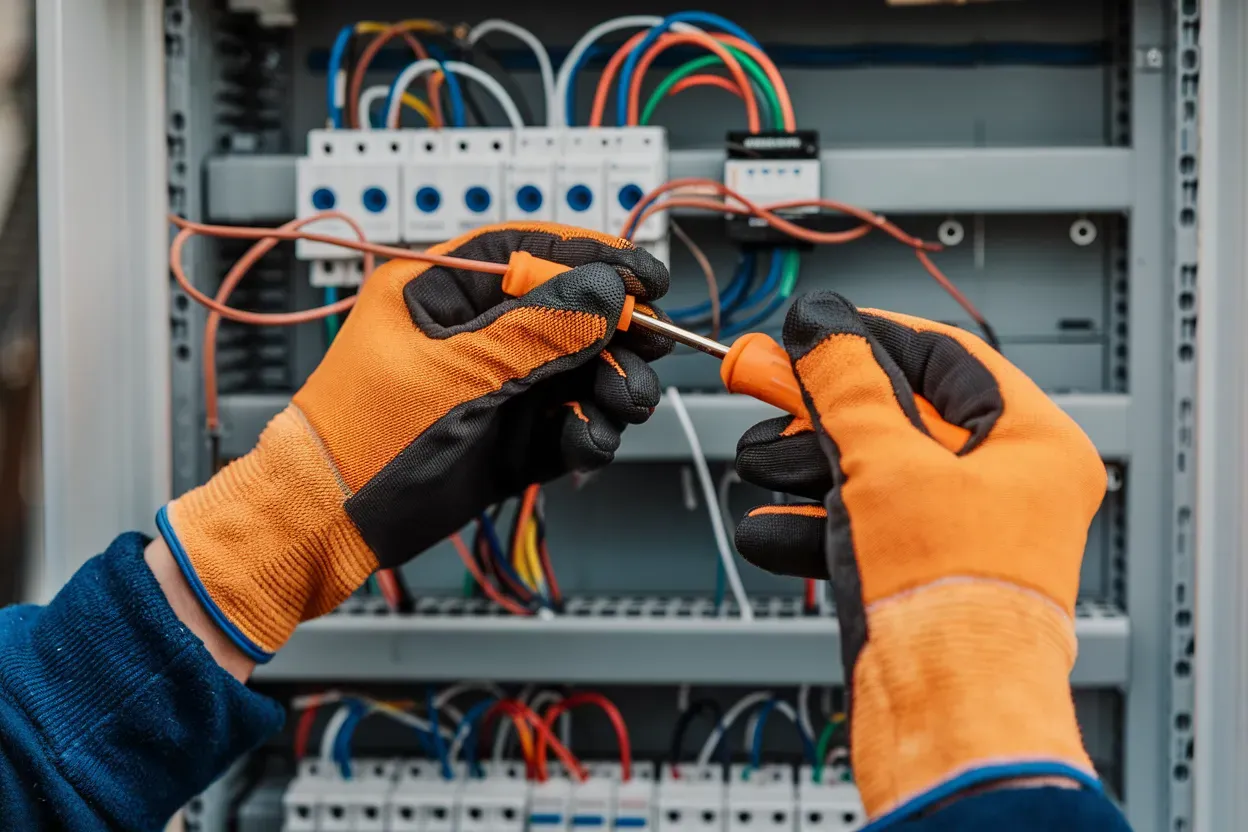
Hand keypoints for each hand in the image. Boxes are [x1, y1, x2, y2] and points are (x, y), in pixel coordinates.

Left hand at [158, 224, 671, 661]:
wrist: (327, 524)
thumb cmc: (363, 435)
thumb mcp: (457, 372)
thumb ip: (540, 330)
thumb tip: (609, 288)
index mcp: (443, 290)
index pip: (532, 254)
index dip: (597, 260)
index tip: (649, 279)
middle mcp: (476, 335)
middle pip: (570, 316)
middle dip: (616, 334)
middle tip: (650, 348)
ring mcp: (496, 389)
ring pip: (579, 374)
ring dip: (613, 386)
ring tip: (622, 404)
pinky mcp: (510, 441)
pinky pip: (567, 426)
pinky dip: (588, 434)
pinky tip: (588, 443)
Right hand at [732, 292, 1105, 823]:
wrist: (943, 722)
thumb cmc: (949, 604)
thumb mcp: (884, 464)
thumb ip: (845, 385)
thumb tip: (820, 326)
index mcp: (1031, 444)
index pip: (942, 356)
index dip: (866, 336)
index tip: (810, 330)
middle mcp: (1006, 488)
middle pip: (897, 416)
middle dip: (819, 409)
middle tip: (761, 384)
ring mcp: (963, 537)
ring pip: (874, 474)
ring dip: (805, 466)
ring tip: (757, 461)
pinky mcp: (923, 578)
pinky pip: (865, 529)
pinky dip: (813, 524)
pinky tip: (766, 526)